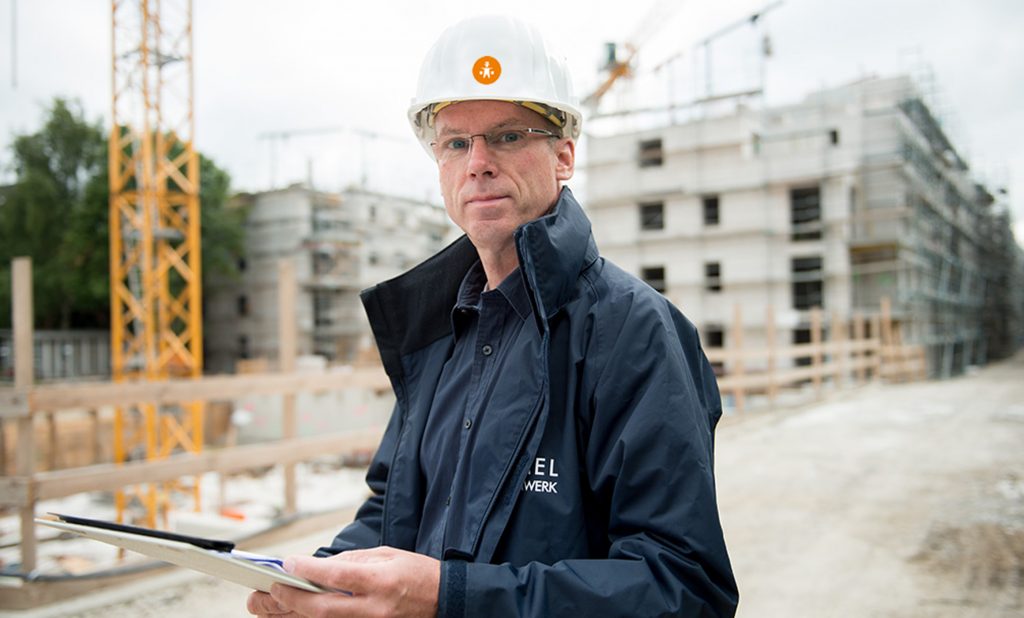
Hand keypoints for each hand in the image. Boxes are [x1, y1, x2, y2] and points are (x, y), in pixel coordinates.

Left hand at [246, 546, 439, 617]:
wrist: (444, 601)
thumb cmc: (416, 575)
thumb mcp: (387, 555)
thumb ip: (353, 560)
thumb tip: (319, 567)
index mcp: (381, 581)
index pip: (339, 575)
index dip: (309, 570)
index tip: (287, 563)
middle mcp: (374, 609)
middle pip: (323, 609)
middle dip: (290, 600)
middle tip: (267, 590)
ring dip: (290, 615)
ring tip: (263, 605)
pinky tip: (289, 615)